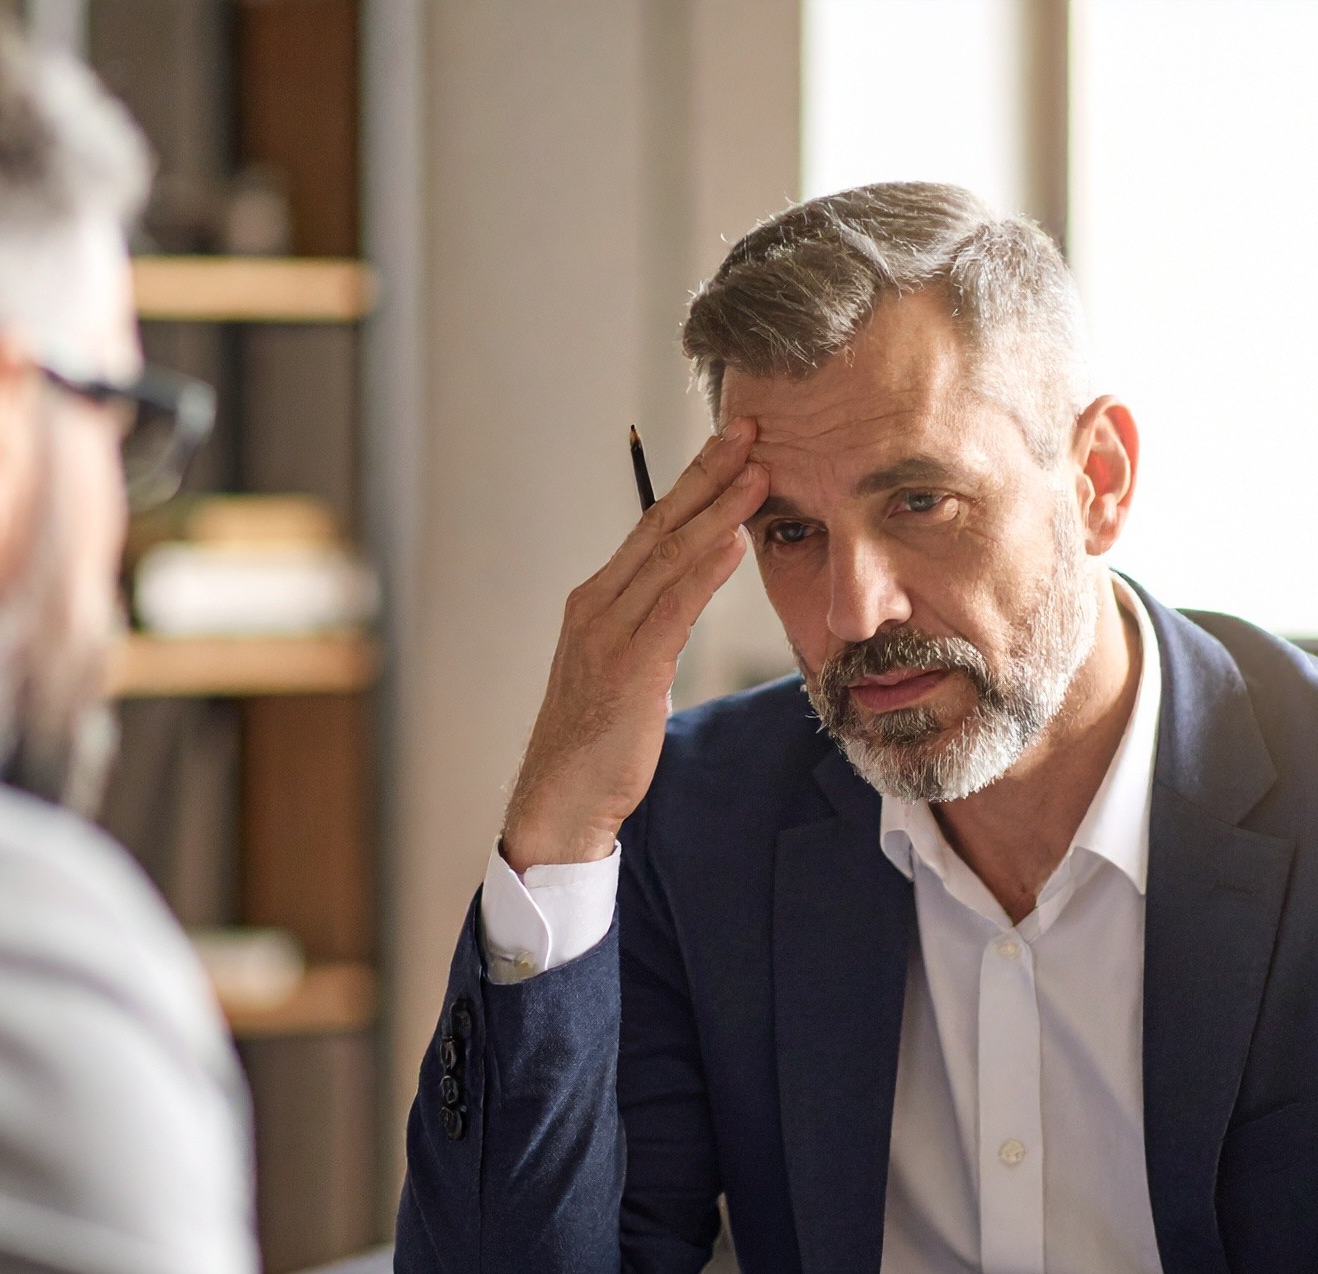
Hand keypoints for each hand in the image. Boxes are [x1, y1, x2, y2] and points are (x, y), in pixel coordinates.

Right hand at [500, 422, 767, 871]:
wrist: (561, 799)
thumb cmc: (596, 741)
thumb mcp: (624, 669)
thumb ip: (650, 627)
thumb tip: (685, 596)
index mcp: (597, 600)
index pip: (652, 527)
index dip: (694, 482)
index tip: (732, 445)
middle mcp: (597, 605)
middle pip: (660, 525)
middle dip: (707, 474)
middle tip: (748, 429)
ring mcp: (608, 635)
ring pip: (669, 558)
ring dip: (716, 511)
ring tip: (757, 472)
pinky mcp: (628, 670)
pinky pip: (671, 609)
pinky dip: (704, 571)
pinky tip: (733, 542)